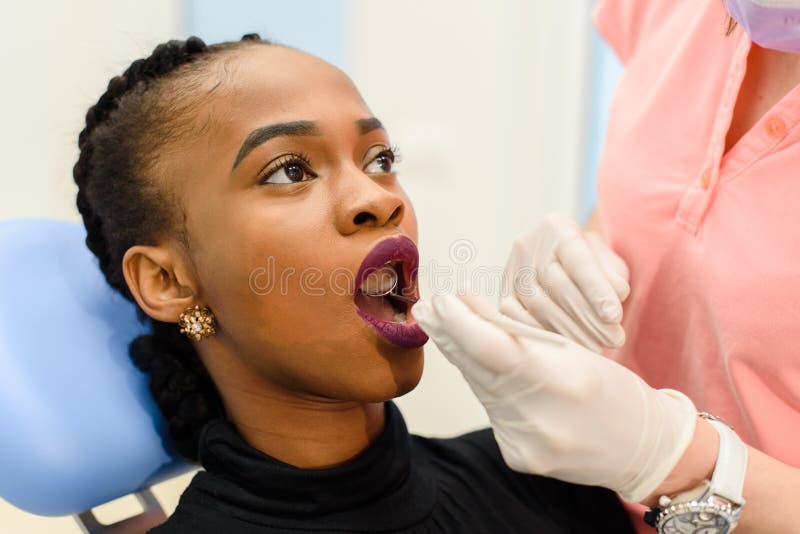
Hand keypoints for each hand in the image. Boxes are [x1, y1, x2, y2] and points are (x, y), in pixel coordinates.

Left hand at [414, 293, 696, 502]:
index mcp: (562, 380)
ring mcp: (526, 443)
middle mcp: (539, 418)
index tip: (442, 299)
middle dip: (447, 334)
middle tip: (425, 309)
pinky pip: (492, 411)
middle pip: (476, 367)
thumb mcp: (576, 350)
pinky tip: (476, 366)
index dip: (458, 322)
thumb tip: (473, 307)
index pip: (491, 347)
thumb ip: (523, 333)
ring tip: (441, 327)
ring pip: (479, 388)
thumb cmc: (614, 390)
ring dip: (461, 356)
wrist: (642, 451)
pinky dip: (485, 386)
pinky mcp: (518, 457)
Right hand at [501, 213, 629, 350]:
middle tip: (613, 339)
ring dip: (570, 330)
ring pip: (538, 304)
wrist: (562, 266)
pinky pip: (519, 319)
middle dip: (587, 316)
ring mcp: (511, 271)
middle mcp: (528, 245)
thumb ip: (613, 277)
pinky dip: (545, 336)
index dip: (595, 289)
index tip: (614, 316)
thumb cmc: (593, 265)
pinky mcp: (503, 295)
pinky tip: (569, 347)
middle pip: (556, 283)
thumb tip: (613, 297)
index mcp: (556, 227)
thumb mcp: (609, 263)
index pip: (577, 258)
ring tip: (597, 346)